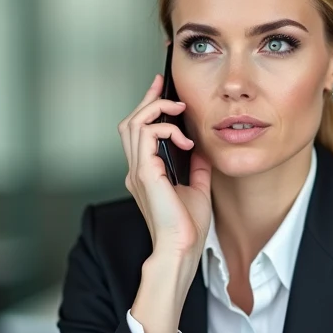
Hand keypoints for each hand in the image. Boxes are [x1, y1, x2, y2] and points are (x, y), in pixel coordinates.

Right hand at [118, 74, 212, 260]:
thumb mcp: (197, 188)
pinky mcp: (145, 173)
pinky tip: (185, 140)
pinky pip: (147, 135)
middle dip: (147, 99)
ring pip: (133, 123)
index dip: (148, 108)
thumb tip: (202, 148)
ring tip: (178, 109)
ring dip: (156, 109)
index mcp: (146, 174)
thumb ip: (197, 167)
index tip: (161, 91)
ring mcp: (138, 171)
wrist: (181, 248)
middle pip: (130, 122)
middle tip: (162, 85)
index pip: (139, 133)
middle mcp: (137, 170)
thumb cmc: (187, 227)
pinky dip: (166, 129)